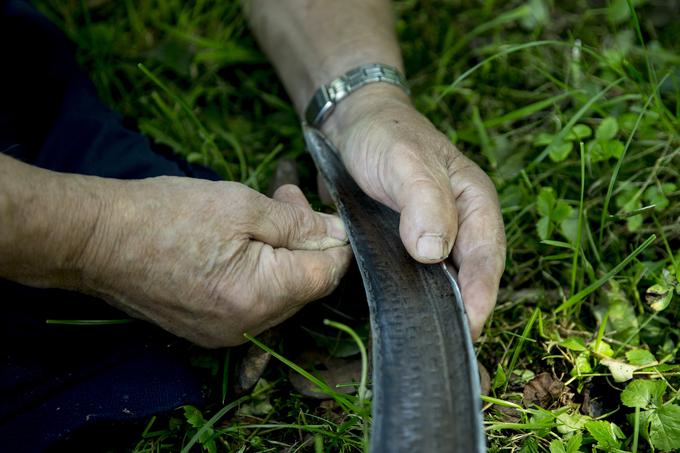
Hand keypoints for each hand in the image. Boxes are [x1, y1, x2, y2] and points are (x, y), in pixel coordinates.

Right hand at [77, 177, 351, 347]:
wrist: (98, 240)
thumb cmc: (166, 214)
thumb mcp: (241, 206)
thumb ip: (298, 225)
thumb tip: (339, 233)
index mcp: (260, 296)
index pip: (327, 275)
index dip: (335, 241)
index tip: (325, 212)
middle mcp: (249, 327)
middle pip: (305, 286)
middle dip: (306, 241)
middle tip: (288, 198)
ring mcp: (228, 334)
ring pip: (281, 294)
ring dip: (283, 254)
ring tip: (265, 212)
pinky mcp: (211, 330)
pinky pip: (254, 303)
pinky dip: (260, 272)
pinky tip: (244, 241)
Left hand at [323, 84, 505, 337]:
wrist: (349, 126)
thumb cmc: (385, 136)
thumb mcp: (406, 162)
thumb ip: (424, 201)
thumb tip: (434, 253)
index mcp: (474, 202)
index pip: (486, 254)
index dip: (481, 292)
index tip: (470, 325)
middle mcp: (458, 224)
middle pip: (469, 276)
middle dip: (462, 310)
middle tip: (446, 344)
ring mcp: (431, 237)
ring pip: (442, 281)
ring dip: (435, 308)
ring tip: (424, 339)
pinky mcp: (404, 246)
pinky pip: (413, 277)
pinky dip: (410, 296)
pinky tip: (399, 315)